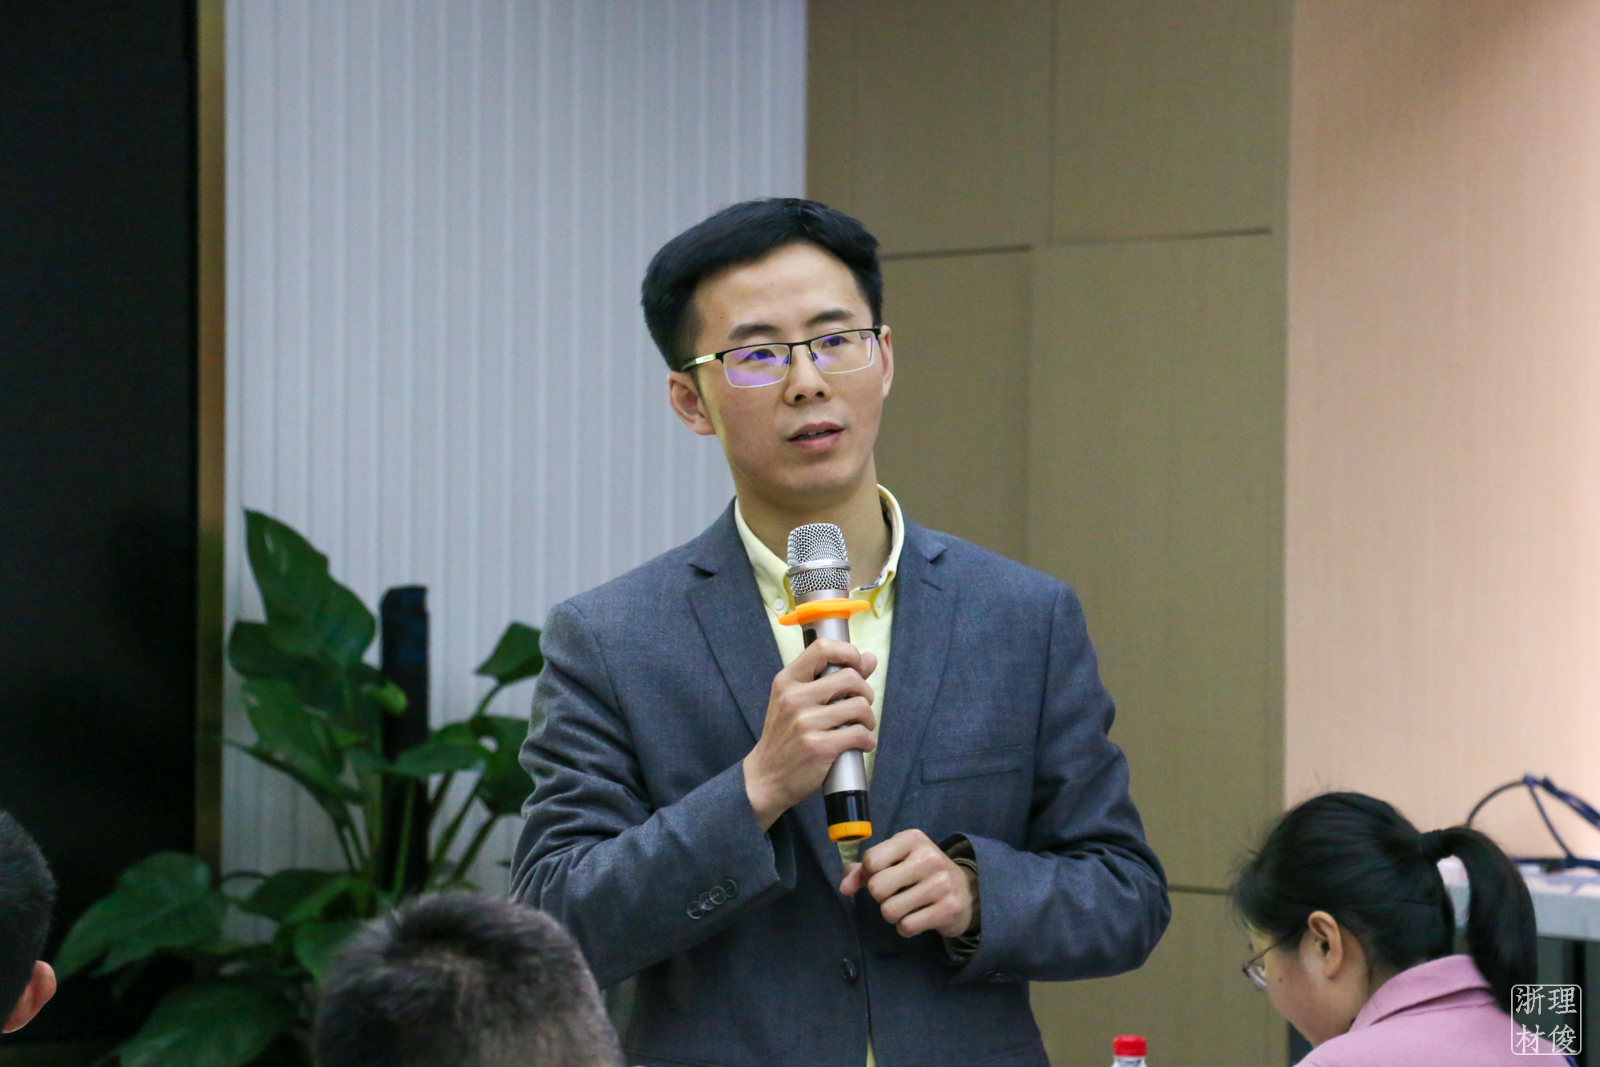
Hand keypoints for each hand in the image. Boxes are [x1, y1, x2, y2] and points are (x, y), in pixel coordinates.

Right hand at [743, 638, 877, 830]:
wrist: (765, 778)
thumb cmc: (785, 737)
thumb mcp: (796, 702)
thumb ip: (830, 678)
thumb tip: (869, 658)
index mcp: (786, 681)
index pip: (822, 648)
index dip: (849, 652)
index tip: (858, 665)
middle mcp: (794, 699)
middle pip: (850, 678)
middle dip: (865, 692)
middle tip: (861, 707)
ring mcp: (805, 723)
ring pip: (859, 707)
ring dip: (869, 719)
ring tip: (862, 727)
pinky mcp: (818, 747)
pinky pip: (859, 734)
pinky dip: (868, 740)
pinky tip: (861, 744)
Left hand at [839, 829, 975, 938]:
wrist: (965, 890)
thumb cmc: (920, 873)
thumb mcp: (894, 861)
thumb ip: (863, 871)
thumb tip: (844, 888)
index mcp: (912, 839)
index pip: (871, 861)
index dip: (870, 874)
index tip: (884, 875)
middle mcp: (929, 857)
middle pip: (877, 888)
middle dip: (880, 897)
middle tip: (896, 893)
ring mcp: (941, 883)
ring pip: (889, 910)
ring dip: (892, 915)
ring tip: (907, 906)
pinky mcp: (948, 908)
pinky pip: (906, 927)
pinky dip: (905, 928)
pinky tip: (918, 917)